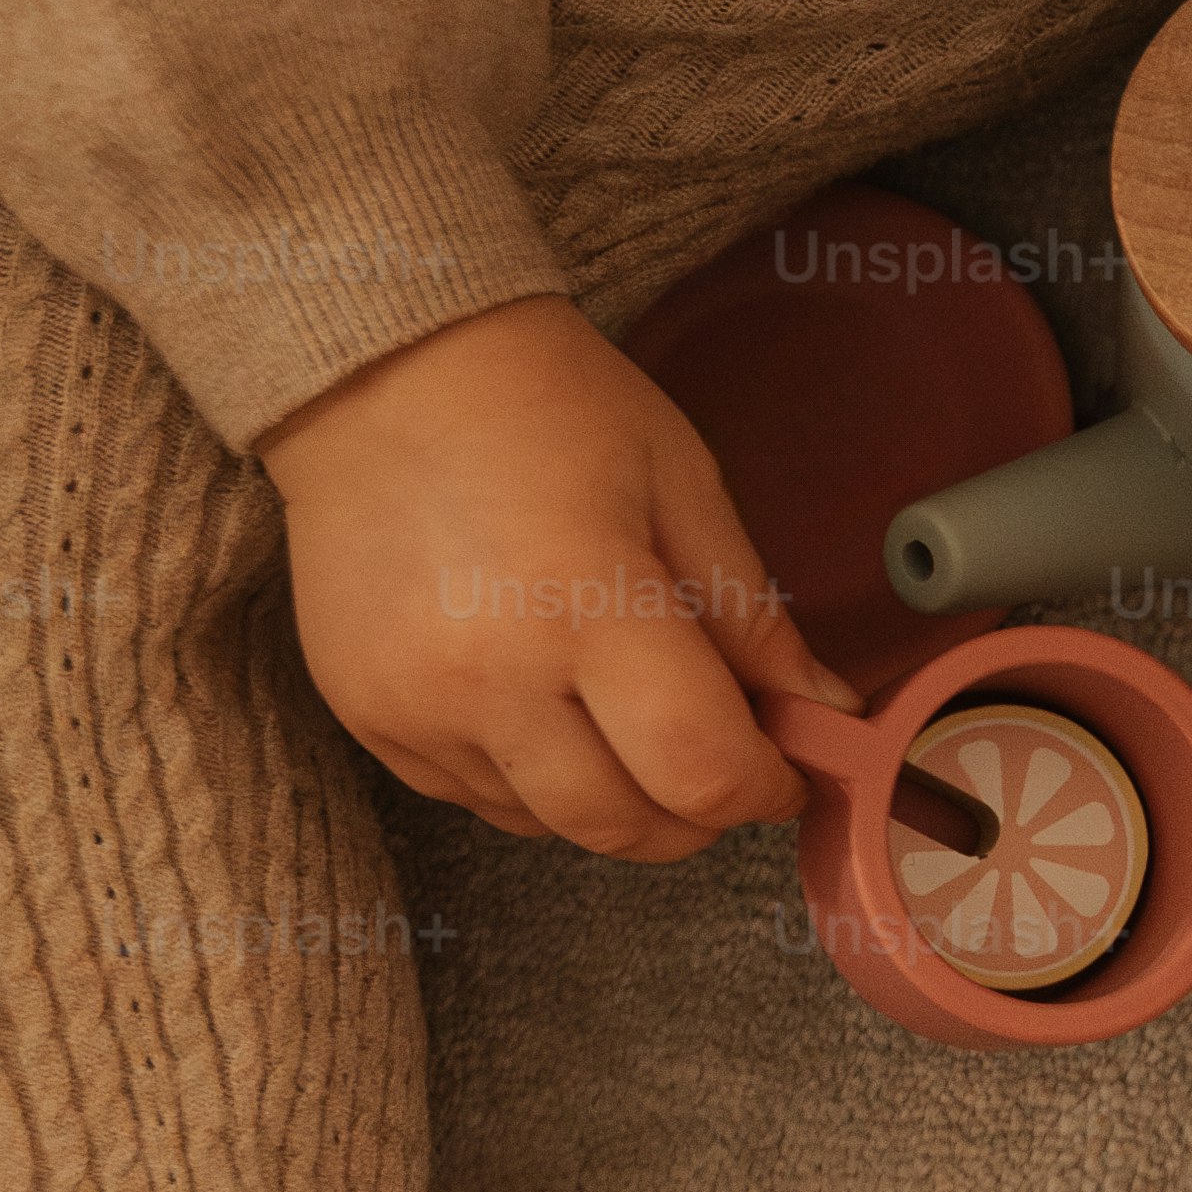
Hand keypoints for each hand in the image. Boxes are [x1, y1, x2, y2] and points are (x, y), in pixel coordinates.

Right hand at [260, 297, 824, 859]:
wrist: (376, 366)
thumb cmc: (543, 405)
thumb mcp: (681, 485)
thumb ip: (752, 617)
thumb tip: (824, 712)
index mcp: (585, 603)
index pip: (699, 769)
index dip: (761, 790)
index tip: (783, 773)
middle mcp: (489, 674)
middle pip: (624, 825)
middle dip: (694, 814)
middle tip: (717, 758)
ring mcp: (415, 705)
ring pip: (551, 824)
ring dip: (612, 798)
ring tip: (621, 711)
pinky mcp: (367, 717)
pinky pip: (476, 799)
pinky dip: (532, 781)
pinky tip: (543, 703)